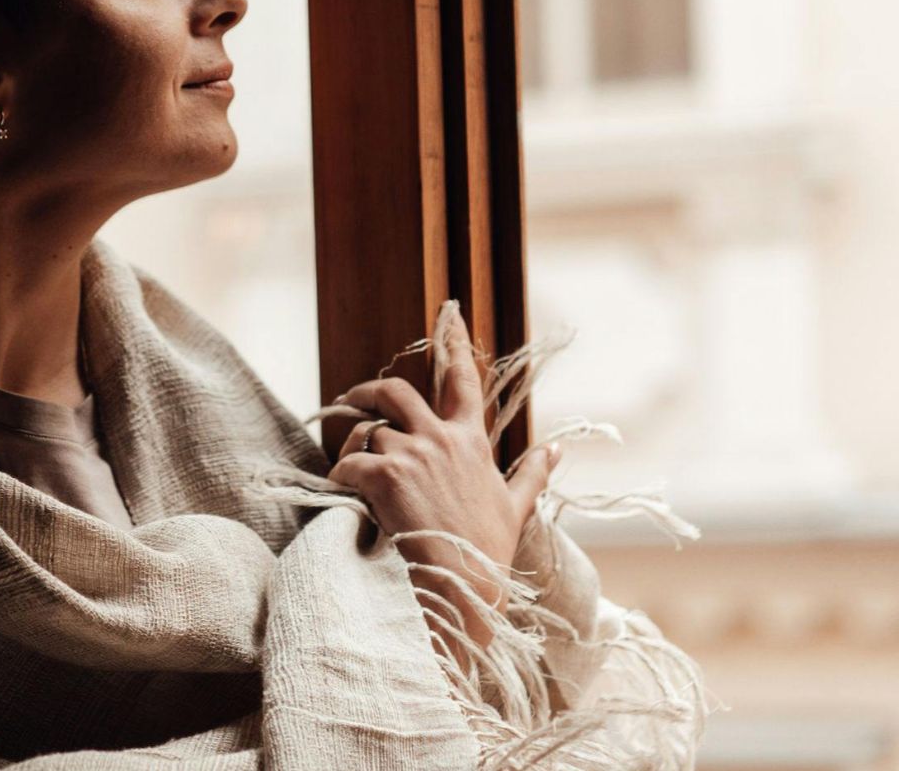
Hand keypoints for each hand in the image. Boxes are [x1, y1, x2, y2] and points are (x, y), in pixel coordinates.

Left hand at [324, 305, 558, 650]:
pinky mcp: (386, 474)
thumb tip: (559, 448)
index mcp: (472, 442)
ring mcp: (412, 455)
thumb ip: (534, 473)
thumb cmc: (486, 552)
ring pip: (368, 430)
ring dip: (352, 445)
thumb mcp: (515, 507)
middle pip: (395, 392)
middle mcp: (441, 440)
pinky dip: (339, 474)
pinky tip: (340, 492)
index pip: (463, 379)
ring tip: (347, 466)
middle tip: (349, 400)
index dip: (453, 342)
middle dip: (367, 392)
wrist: (463, 587)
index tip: (447, 312)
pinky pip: (348, 461)